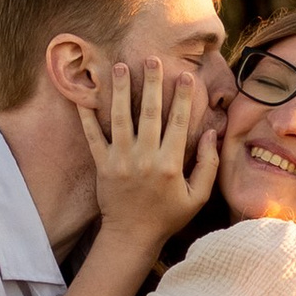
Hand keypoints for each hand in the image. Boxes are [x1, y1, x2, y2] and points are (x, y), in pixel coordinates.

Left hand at [79, 57, 218, 251]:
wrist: (132, 236)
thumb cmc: (168, 216)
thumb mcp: (197, 197)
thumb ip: (208, 165)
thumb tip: (212, 134)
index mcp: (170, 165)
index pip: (178, 123)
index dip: (183, 97)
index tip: (185, 75)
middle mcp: (145, 159)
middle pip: (149, 114)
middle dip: (151, 84)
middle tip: (151, 58)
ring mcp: (121, 160)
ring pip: (120, 119)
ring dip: (120, 91)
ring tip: (120, 67)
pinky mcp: (102, 165)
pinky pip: (92, 136)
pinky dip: (86, 116)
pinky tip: (82, 96)